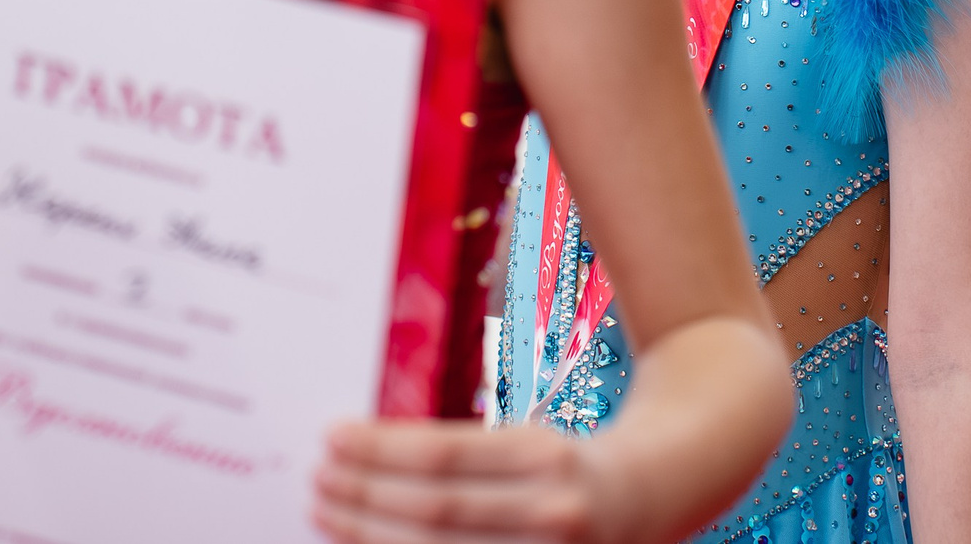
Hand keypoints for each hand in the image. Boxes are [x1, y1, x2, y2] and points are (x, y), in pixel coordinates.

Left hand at [314, 419, 629, 543]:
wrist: (653, 495)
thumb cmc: (571, 461)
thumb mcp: (530, 438)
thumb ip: (463, 452)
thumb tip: (372, 453)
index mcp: (545, 456)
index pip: (444, 456)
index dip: (379, 449)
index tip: (332, 436)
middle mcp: (550, 511)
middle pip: (433, 511)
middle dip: (364, 496)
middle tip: (316, 477)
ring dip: (371, 535)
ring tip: (327, 512)